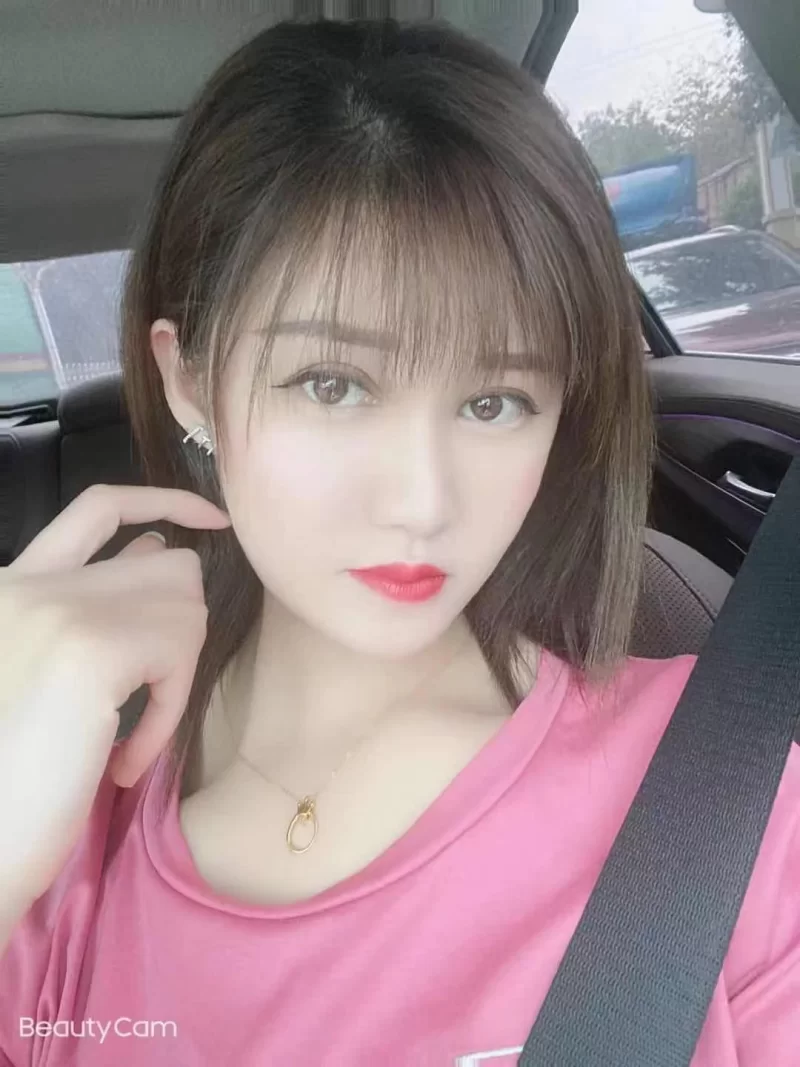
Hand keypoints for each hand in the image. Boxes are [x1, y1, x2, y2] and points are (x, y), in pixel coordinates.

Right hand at [0, 484, 229, 922]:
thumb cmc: (7, 780)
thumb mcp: (44, 674)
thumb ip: (90, 604)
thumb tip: (159, 548)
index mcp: (9, 585)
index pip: (100, 506)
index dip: (164, 501)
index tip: (211, 519)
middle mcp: (26, 581)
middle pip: (167, 560)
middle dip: (176, 626)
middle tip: (143, 690)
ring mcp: (56, 608)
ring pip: (185, 599)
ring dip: (173, 672)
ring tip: (125, 731)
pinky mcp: (92, 648)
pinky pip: (183, 651)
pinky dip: (168, 712)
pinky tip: (121, 760)